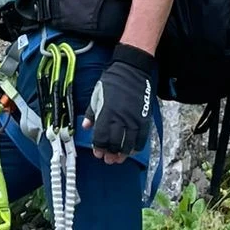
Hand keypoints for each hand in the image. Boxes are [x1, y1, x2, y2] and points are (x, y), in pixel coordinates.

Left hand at [84, 46, 155, 161]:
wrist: (132, 69)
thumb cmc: (113, 80)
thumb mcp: (97, 94)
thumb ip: (91, 112)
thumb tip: (85, 126)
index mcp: (106, 113)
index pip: (101, 137)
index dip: (99, 148)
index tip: (97, 152)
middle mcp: (119, 118)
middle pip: (114, 144)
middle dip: (110, 154)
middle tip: (108, 159)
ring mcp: (133, 119)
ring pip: (128, 144)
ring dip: (123, 153)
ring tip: (119, 158)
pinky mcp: (143, 118)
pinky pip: (141, 138)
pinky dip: (137, 146)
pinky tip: (132, 150)